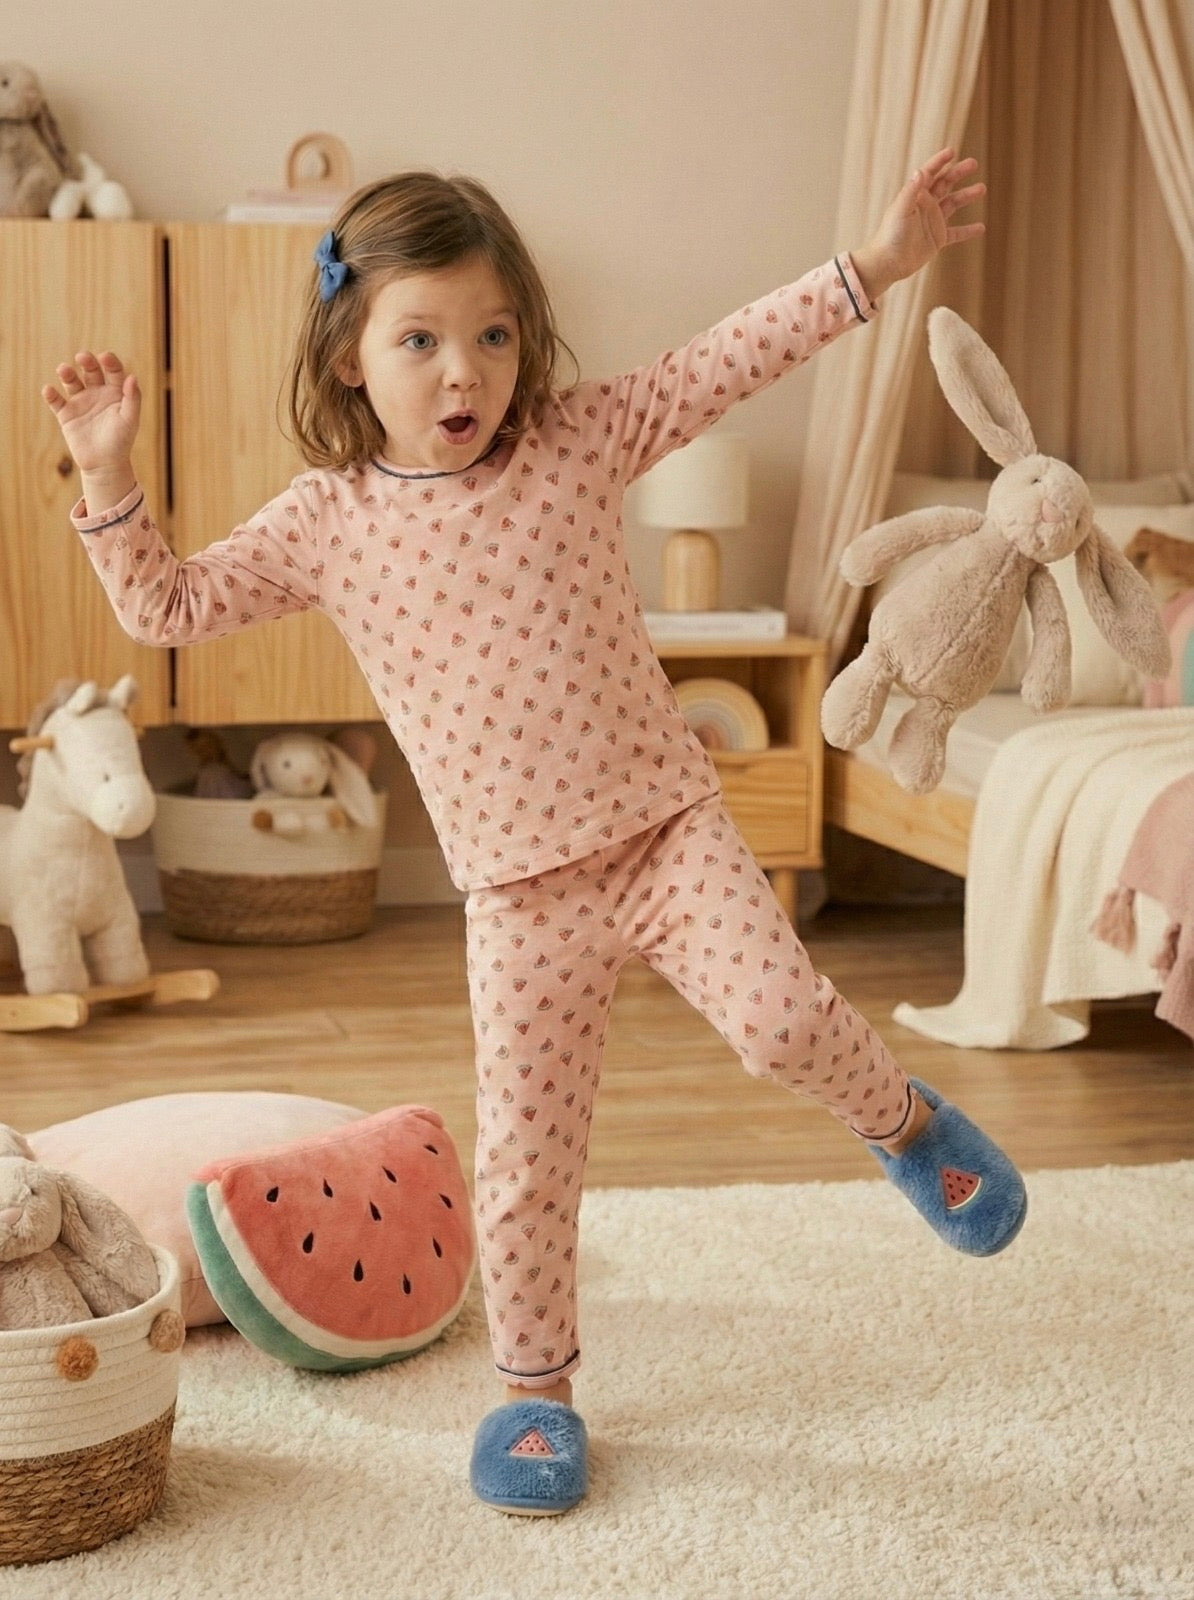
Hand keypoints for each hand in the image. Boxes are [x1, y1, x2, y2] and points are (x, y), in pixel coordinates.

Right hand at [42, 350, 140, 476]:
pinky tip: (49, 390)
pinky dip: (51, 395)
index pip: (113, 371)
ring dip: (67, 374)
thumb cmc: (121, 442)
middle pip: (91, 371)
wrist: (104, 465)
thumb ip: (132, 399)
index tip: (105, 357)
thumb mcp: (130, 420)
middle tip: (82, 357)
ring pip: (72, 382)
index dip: (110, 362)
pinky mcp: (66, 414)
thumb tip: (133, 377)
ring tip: (63, 369)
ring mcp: (81, 402)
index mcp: (115, 392)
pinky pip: (56, 401)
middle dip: (87, 362)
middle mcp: (97, 393)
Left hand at [850, 148, 985, 301]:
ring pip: (953, 204)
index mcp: (915, 196)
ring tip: (981, 189)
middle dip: (958, 172)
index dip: (940, 161)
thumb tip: (921, 170)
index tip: (952, 151)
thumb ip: (911, 191)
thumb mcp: (901, 210)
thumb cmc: (890, 235)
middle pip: (945, 184)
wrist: (888, 263)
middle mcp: (925, 206)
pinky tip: (981, 228)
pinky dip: (967, 231)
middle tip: (974, 163)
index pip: (929, 173)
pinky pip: (956, 233)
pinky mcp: (937, 239)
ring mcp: (932, 222)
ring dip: (966, 195)